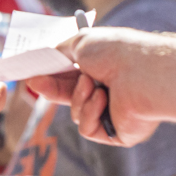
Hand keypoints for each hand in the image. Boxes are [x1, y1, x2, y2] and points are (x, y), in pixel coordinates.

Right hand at [25, 29, 168, 146]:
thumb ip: (61, 51)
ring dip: (79, 97)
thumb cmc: (115, 53)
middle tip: (33, 82)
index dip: (54, 75)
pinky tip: (103, 100)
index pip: (75, 75)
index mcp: (107, 68)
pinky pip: (88, 128)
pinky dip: (90, 112)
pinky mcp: (117, 133)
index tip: (35, 73)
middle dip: (52, 89)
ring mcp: (115, 113)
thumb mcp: (81, 43)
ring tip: (93, 84)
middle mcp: (113, 90)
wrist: (142, 73)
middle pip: (73, 96)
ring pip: (77, 113)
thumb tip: (49, 54)